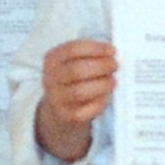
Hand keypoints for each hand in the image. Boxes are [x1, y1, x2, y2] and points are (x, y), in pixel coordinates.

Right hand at [35, 38, 117, 161]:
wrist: (60, 107)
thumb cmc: (73, 79)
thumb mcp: (74, 61)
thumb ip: (90, 55)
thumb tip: (112, 53)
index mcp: (52, 59)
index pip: (73, 49)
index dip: (95, 49)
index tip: (112, 50)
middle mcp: (50, 78)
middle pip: (76, 70)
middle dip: (101, 66)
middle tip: (114, 65)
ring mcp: (56, 98)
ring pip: (80, 91)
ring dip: (102, 84)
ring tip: (112, 80)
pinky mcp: (66, 115)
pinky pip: (86, 109)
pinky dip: (100, 101)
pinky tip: (107, 95)